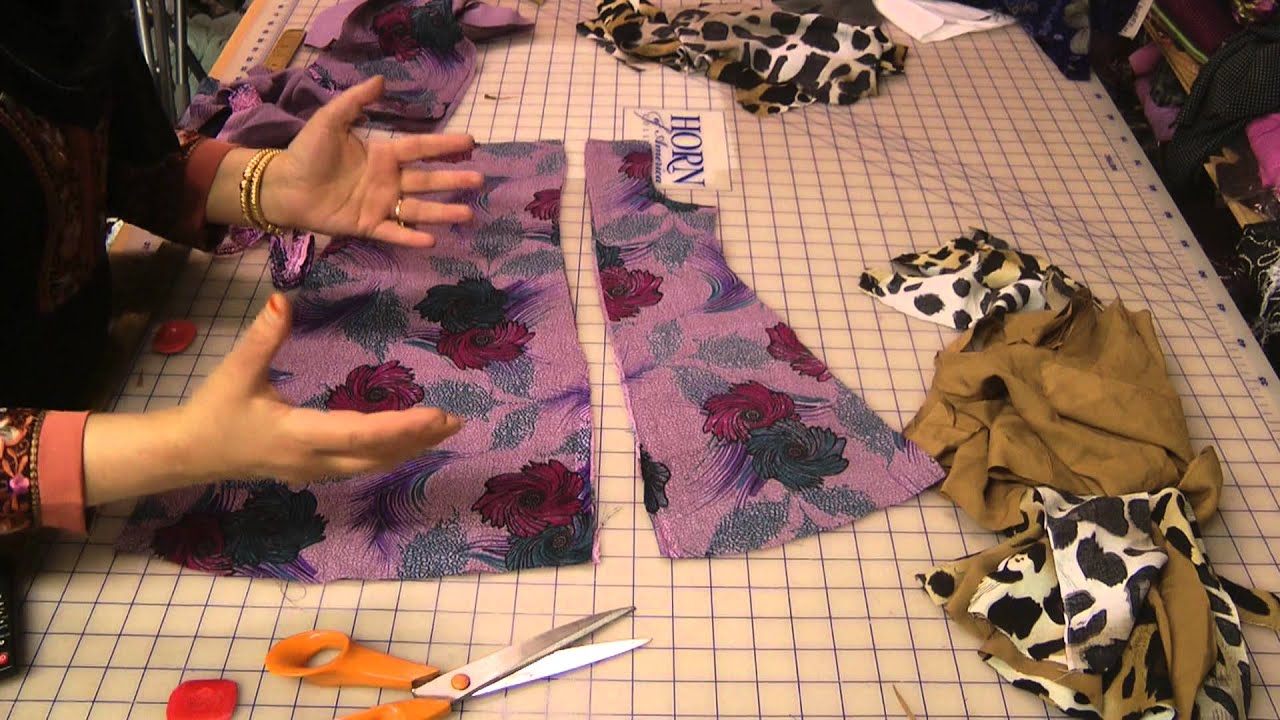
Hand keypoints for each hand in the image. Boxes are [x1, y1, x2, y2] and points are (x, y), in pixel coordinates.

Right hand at [183, 293, 462, 482]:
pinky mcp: (314, 470)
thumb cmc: (214, 411)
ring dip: (409, 448)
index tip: (435, 414)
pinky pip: (361, 466)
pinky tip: (410, 441)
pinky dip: (390, 453)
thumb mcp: (236, 372)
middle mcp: (313, 460)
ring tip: (444, 430)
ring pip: (372, 465)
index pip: (359, 435)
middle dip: (417, 439)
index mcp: (297, 435)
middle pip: (376, 456)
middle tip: (455, 421)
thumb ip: (262, 338)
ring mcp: (315, 471)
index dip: (400, 427)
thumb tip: (281, 300)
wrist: (190, 454)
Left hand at [260, 76, 482, 245]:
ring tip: (467, 213)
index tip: (470, 142)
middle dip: (453, 180)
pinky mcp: (367, 226)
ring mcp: (379, 205)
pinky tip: (432, 239)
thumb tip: (382, 80)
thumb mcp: (330, 120)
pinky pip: (394, 232)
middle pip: (427, 180)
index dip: (444, 145)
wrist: (283, 186)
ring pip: (417, 209)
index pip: (419, 148)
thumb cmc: (307, 152)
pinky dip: (411, 237)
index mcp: (382, 155)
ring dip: (442, 212)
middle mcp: (387, 181)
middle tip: (479, 180)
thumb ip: (355, 101)